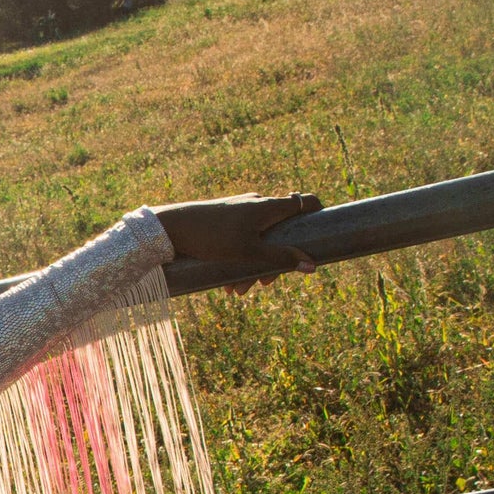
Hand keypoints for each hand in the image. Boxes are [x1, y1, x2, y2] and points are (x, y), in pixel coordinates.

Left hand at [151, 192, 322, 284]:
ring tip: (235, 292)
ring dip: (252, 268)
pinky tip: (225, 283)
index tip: (323, 234)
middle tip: (265, 284)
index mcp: (269, 207)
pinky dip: (238, 261)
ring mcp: (241, 211)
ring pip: (258, 241)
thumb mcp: (249, 252)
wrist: (170, 227)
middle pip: (281, 232)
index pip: (306, 202)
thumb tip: (312, 266)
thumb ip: (280, 258)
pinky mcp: (225, 220)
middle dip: (275, 261)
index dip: (318, 215)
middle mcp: (258, 205)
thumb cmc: (211, 237)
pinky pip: (241, 241)